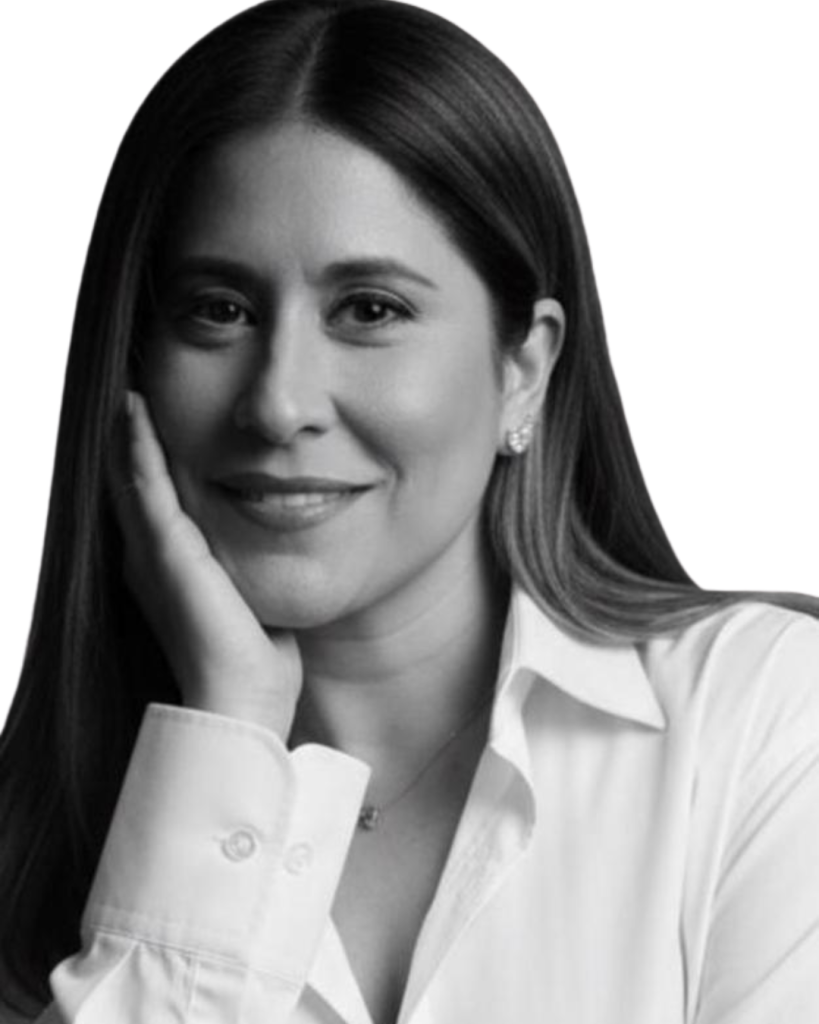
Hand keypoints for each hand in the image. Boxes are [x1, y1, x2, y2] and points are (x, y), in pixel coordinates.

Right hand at [108, 390, 302, 737]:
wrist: (242, 698)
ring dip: (128, 432)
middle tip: (132, 394)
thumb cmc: (254, 655)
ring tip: (127, 391)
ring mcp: (152, 554)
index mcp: (169, 568)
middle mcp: (150, 558)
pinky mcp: (165, 552)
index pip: (155, 502)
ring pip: (131, 477)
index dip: (151, 462)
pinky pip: (145, 486)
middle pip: (134, 485)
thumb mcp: (251, 594)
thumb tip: (286, 539)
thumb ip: (251, 564)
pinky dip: (137, 446)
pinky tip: (132, 410)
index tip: (155, 422)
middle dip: (133, 441)